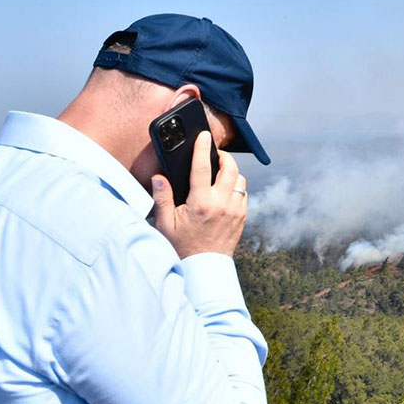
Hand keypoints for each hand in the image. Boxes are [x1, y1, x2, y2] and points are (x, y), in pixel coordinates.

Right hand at [152, 131, 247, 258]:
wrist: (203, 268)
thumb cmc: (182, 246)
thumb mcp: (165, 223)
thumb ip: (162, 197)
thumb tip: (159, 177)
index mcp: (201, 203)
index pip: (202, 167)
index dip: (203, 148)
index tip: (204, 136)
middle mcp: (222, 204)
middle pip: (230, 168)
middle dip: (224, 156)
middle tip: (215, 155)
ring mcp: (235, 211)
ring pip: (241, 180)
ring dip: (231, 173)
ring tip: (219, 174)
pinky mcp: (243, 217)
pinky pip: (244, 194)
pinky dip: (236, 188)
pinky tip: (225, 191)